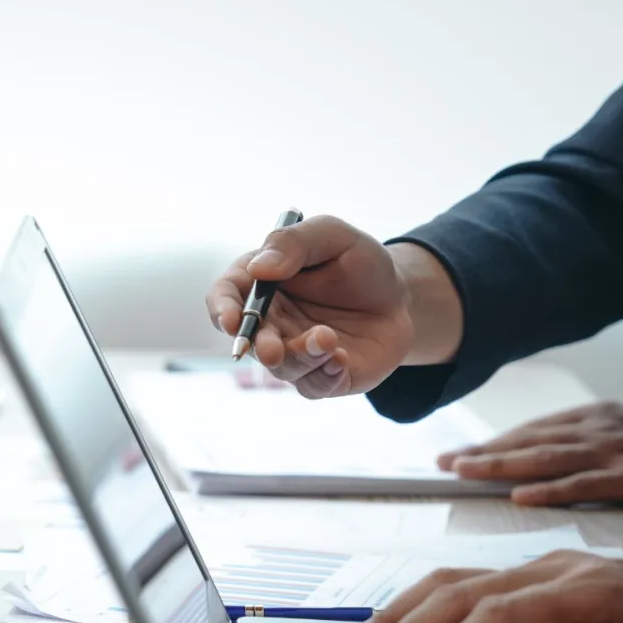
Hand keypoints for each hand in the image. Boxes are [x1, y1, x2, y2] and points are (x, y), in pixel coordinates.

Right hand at [203, 217, 455, 398]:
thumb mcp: (333, 236)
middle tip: (273, 350)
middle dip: (259, 347)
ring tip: (328, 339)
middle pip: (248, 340)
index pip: (224, 297)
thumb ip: (293, 243)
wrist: (400, 297)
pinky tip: (342, 359)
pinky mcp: (320, 377)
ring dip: (301, 357)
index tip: (232, 320)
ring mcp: (292, 353)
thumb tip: (259, 269)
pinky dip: (325, 376)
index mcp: (260, 284)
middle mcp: (269, 323)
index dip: (222, 310)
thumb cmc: (359, 263)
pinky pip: (314, 386)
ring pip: (282, 367)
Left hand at [437, 402, 622, 506]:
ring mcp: (610, 453)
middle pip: (530, 440)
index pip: (533, 430)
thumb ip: (583, 442)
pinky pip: (582, 484)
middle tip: (447, 462)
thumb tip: (534, 460)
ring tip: (464, 471)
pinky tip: (520, 496)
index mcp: (593, 416)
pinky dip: (550, 490)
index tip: (459, 454)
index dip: (494, 443)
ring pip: (545, 458)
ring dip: (500, 465)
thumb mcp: (620, 433)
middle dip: (485, 451)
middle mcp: (596, 430)